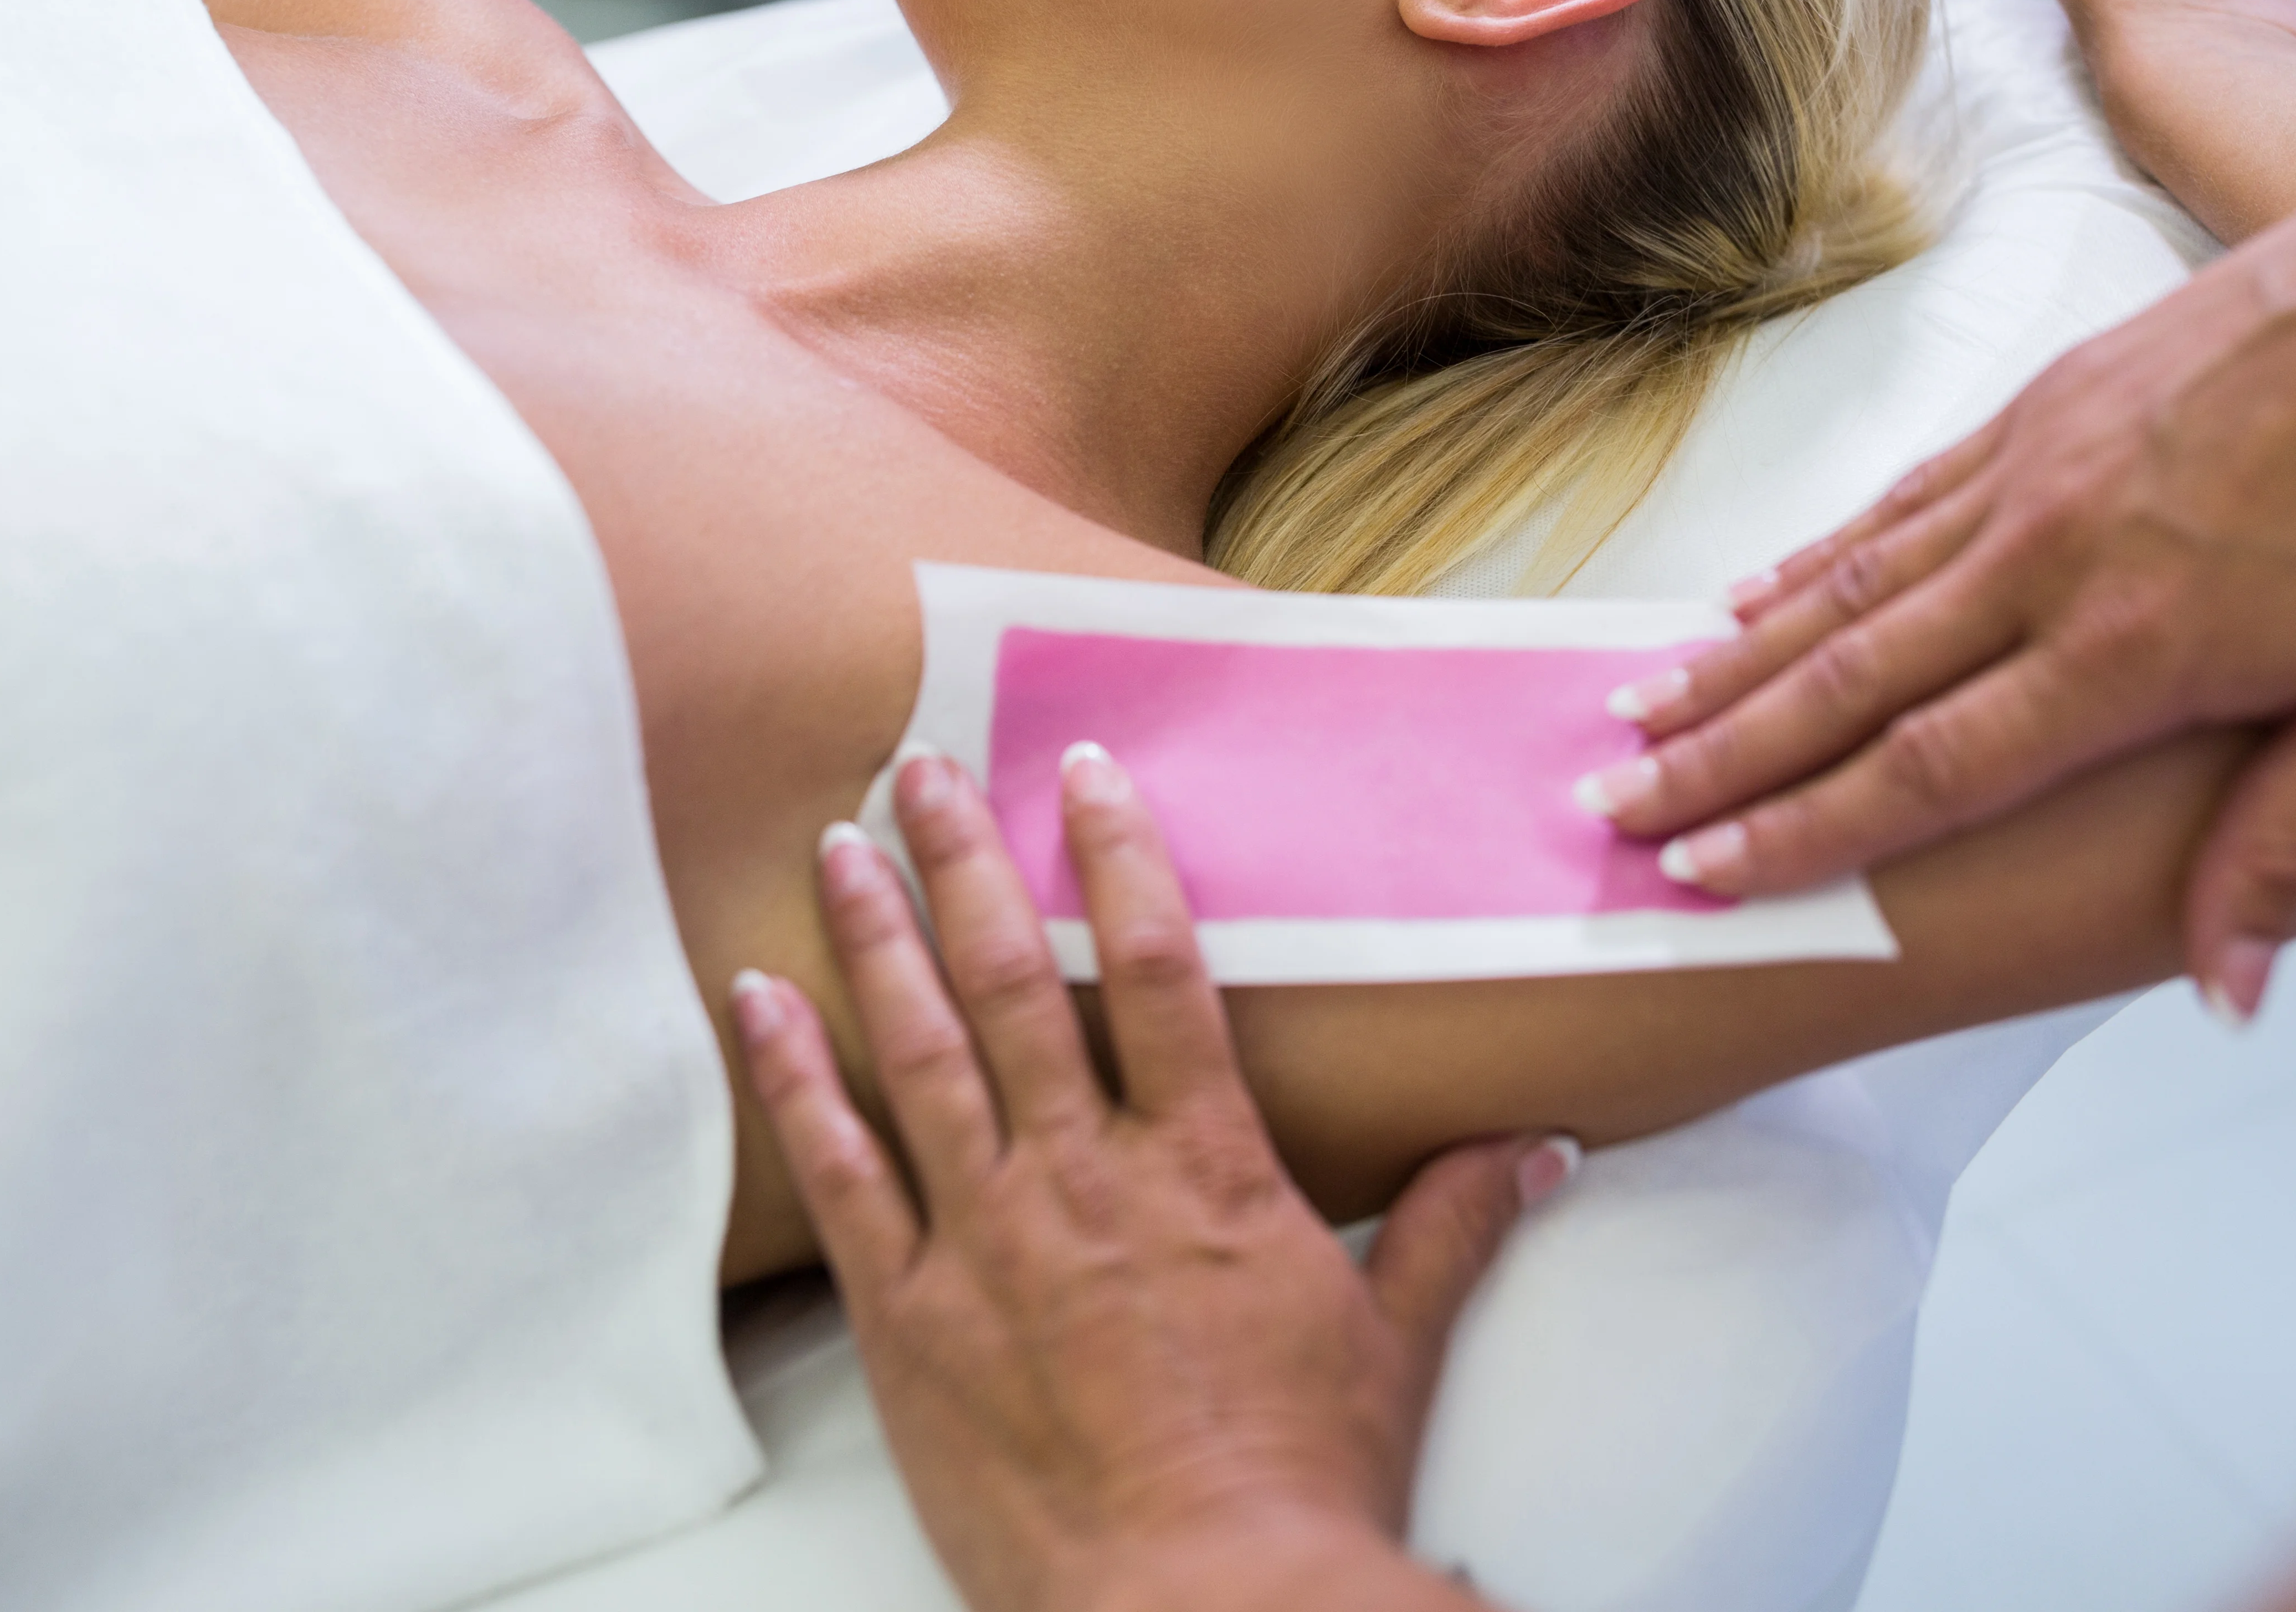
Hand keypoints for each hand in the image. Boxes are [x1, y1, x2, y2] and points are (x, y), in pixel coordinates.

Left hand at [733, 745, 1566, 1611]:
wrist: (1202, 1603)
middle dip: (964, 862)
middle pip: (1014, 980)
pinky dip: (794, 1077)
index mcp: (1204, 1168)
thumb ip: (1450, 1226)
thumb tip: (1536, 1149)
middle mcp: (1086, 1177)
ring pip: (917, 1049)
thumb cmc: (1299, 1482)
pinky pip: (839, 1173)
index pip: (1160, 969)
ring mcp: (988, 1239)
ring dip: (873, 935)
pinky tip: (759, 996)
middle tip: (922, 767)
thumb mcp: (1394, 1343)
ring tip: (837, 842)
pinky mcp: (910, 1315)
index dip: (1118, 857)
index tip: (1082, 773)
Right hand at [1580, 82, 2295, 1018]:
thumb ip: (2288, 843)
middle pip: (1843, 681)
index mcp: (2129, 650)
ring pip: (1842, 589)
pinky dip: (1808, 564)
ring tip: (1635, 718)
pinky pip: (1893, 506)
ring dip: (1730, 664)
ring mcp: (2028, 474)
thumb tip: (2225, 999)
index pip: (1926, 767)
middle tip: (1606, 811)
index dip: (1802, 831)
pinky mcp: (2036, 407)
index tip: (1700, 873)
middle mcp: (2047, 563)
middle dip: (1715, 759)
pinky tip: (1747, 600)